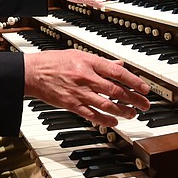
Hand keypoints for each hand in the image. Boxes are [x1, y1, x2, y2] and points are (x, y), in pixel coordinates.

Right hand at [23, 50, 150, 126]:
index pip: (118, 72)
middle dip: (134, 99)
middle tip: (145, 104)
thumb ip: (101, 62)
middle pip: (116, 90)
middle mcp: (86, 78)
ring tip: (133, 114)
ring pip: (107, 104)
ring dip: (123, 111)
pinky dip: (105, 120)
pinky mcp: (71, 105)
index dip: (134, 81)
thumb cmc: (54, 62)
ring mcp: (79, 92)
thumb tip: (119, 65)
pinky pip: (92, 115)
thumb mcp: (79, 54)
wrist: (33, 73)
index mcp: (89, 62)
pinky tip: (114, 122)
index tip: (145, 89)